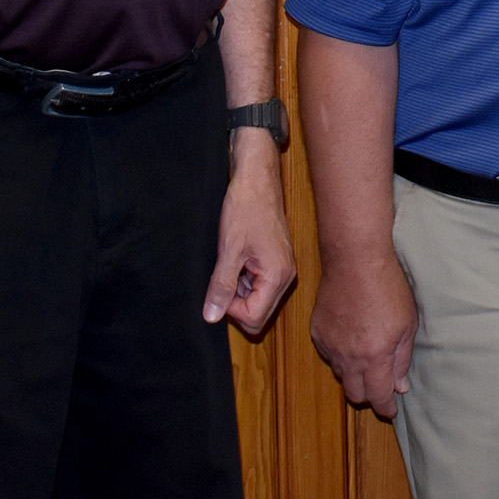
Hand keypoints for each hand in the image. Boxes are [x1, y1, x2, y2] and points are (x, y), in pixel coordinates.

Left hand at [205, 131, 296, 333]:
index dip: (230, 309)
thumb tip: (212, 317)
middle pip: (258, 314)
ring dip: (239, 290)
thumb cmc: (246, 208)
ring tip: (233, 262)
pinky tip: (238, 258)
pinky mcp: (276, 262)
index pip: (254, 318)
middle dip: (236, 303)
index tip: (221, 287)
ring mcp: (282, 269)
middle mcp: (286, 276)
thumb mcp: (229, 250)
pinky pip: (258, 285)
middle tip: (225, 275)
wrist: (257, 180)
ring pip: (257, 300)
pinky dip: (243, 279)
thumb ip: (221, 287)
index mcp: (278, 275)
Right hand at [309, 250, 417, 419]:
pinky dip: (341, 355)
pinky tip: (352, 339)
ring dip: (355, 374)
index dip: (386, 408)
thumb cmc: (388, 287)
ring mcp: (330, 346)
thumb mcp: (407, 324)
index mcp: (374, 357)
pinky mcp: (318, 333)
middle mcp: (349, 357)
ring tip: (368, 358)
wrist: (355, 261)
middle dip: (369, 395)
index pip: (378, 396)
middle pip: (355, 394)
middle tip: (381, 386)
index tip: (391, 410)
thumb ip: (402, 359)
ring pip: (341, 375)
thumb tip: (400, 386)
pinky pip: (329, 355)